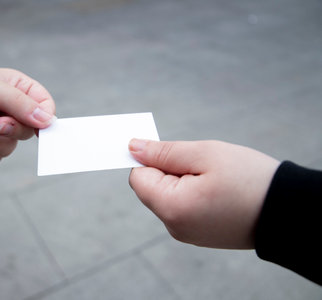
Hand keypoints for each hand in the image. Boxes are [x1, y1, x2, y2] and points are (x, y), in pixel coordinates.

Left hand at [0, 68, 55, 163]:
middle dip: (13, 130)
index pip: (45, 106)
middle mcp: (15, 111)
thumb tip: (46, 120)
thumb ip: (21, 103)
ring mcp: (2, 129)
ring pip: (11, 146)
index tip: (40, 127)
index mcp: (22, 91)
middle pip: (29, 130)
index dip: (45, 118)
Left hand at [128, 139, 279, 248]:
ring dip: (183, 181)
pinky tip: (218, 191)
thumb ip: (164, 152)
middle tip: (201, 164)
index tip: (171, 150)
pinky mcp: (199, 235)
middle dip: (169, 170)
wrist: (290, 213)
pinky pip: (183, 208)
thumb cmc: (250, 179)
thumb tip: (133, 147)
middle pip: (152, 188)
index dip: (150, 159)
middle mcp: (174, 226)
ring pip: (169, 197)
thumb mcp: (205, 154)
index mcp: (172, 208)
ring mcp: (187, 233)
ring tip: (214, 179)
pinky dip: (193, 194)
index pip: (138, 177)